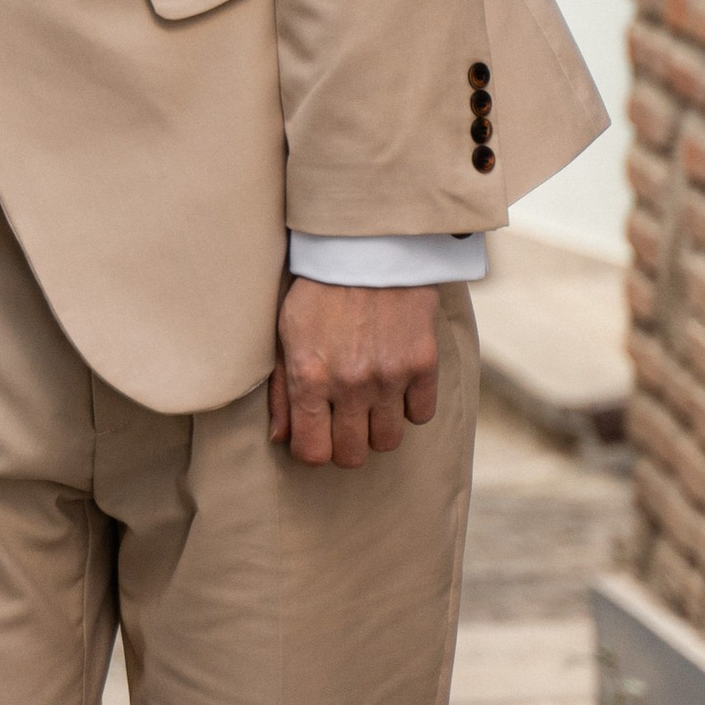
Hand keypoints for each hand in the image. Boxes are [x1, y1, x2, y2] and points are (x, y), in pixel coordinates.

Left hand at [268, 276, 440, 468]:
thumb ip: (282, 389)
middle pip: (352, 456)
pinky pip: (421, 414)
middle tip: (344, 422)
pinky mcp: (423, 364)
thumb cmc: (318, 291)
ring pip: (388, 441)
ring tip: (370, 402)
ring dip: (377, 428)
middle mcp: (350, 384)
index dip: (313, 451)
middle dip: (345, 445)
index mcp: (309, 377)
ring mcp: (389, 376)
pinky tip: (396, 383)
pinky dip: (409, 406)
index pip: (313, 452)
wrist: (368, 247)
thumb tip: (281, 438)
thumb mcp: (286, 333)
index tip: (316, 436)